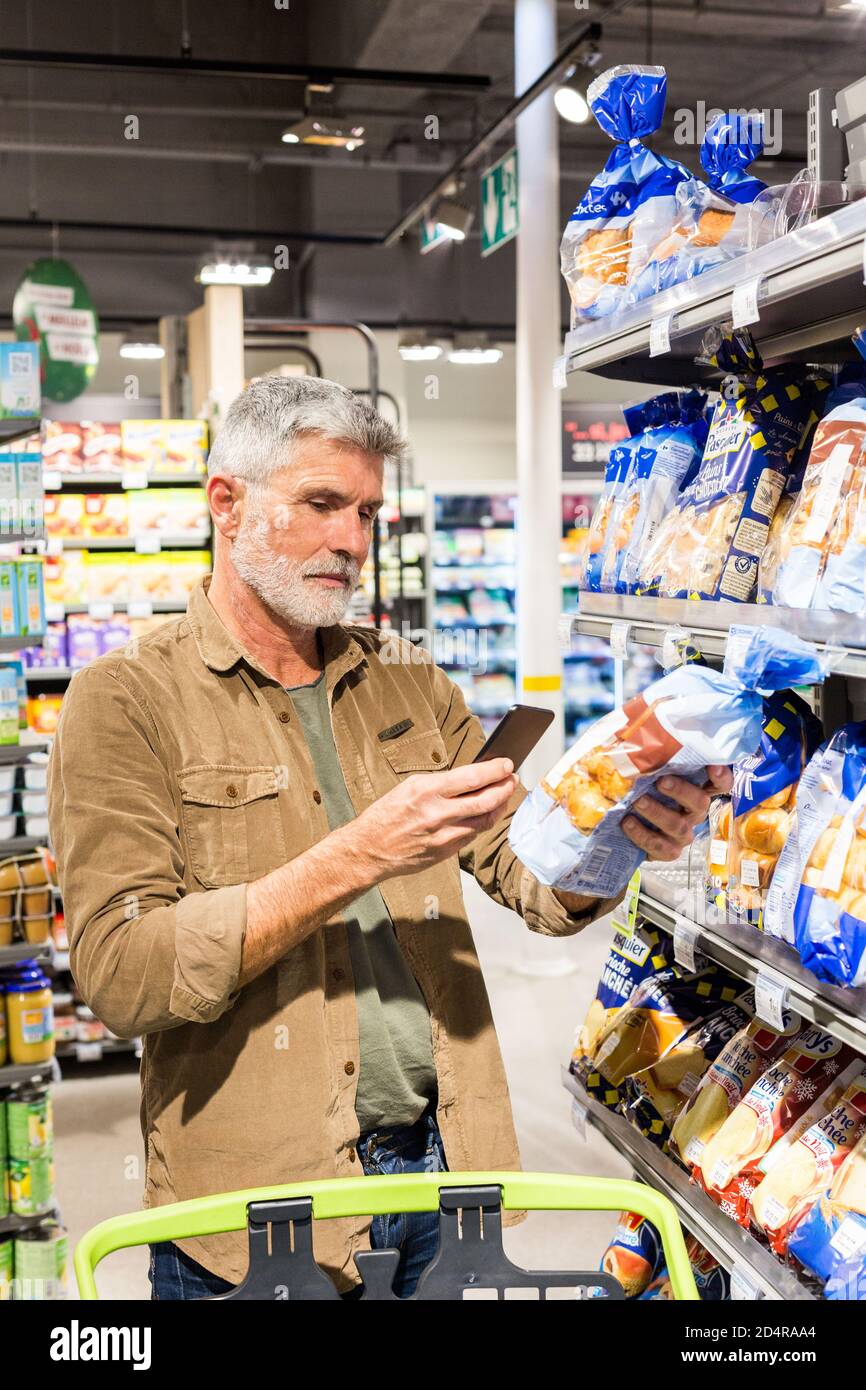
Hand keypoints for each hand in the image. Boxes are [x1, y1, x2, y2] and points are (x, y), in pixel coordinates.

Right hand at [348, 757, 518, 880]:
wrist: (369, 849)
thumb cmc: (387, 814)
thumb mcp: (410, 787)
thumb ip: (441, 784)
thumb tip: (472, 777)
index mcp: (427, 790)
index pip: (472, 777)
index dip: (495, 770)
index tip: (506, 764)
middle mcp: (437, 813)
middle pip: (486, 799)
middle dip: (505, 787)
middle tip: (512, 778)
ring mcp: (443, 835)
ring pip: (484, 820)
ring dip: (500, 805)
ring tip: (505, 795)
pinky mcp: (445, 851)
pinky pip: (473, 834)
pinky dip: (483, 821)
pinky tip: (487, 813)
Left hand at [621, 765, 731, 862]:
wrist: (623, 822)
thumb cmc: (640, 788)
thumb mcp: (646, 770)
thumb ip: (651, 756)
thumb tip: (641, 731)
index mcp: (696, 790)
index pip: (720, 783)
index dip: (722, 776)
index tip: (713, 767)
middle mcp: (694, 812)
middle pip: (700, 803)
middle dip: (681, 791)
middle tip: (661, 781)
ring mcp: (683, 833)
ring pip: (679, 827)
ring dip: (657, 813)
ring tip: (637, 802)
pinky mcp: (669, 850)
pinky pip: (662, 848)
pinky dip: (643, 835)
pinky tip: (628, 822)